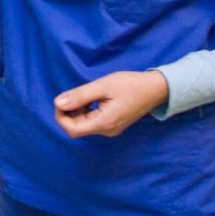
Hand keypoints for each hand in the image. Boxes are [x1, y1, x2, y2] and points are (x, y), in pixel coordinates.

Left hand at [53, 70, 168, 137]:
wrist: (155, 88)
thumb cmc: (130, 85)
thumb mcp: (103, 86)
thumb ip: (80, 95)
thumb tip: (58, 102)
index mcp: (104, 123)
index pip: (73, 130)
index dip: (61, 116)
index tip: (61, 100)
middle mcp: (107, 130)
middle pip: (77, 128)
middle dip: (69, 112)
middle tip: (72, 94)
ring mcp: (111, 129)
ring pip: (85, 124)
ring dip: (78, 111)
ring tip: (84, 94)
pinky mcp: (114, 124)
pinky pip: (93, 121)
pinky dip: (86, 110)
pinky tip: (91, 98)